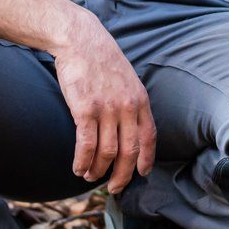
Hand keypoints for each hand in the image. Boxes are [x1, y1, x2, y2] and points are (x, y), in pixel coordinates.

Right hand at [52, 10, 155, 193]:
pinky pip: (87, 145)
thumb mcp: (127, 79)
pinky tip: (79, 168)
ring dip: (99, 170)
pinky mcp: (85, 109)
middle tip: (115, 188)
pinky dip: (83, 161)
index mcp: (140, 100)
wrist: (81, 40)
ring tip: (91, 176)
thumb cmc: (102, 59)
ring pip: (107, 152)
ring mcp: (107, 109)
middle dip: (122, 175)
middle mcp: (127, 107)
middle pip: (129, 151)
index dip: (146, 159)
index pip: (149, 137)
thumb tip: (129, 127)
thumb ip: (131, 102)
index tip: (142, 173)